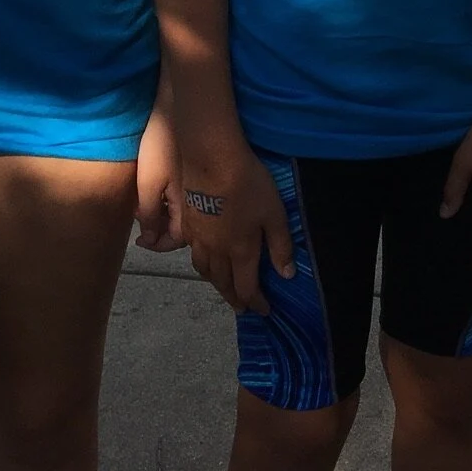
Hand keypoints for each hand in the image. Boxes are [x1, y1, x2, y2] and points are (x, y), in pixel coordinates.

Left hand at [134, 102, 183, 251]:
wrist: (177, 109)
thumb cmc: (161, 145)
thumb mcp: (149, 184)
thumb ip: (150, 214)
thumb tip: (149, 239)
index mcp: (187, 207)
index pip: (175, 239)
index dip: (157, 244)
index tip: (139, 240)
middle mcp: (198, 200)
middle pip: (181, 228)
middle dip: (159, 229)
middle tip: (140, 221)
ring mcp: (198, 186)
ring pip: (183, 213)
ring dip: (163, 215)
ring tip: (144, 207)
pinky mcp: (195, 172)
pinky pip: (185, 197)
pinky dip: (169, 200)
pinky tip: (157, 191)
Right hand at [180, 142, 292, 313]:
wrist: (211, 158)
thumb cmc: (248, 184)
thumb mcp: (274, 213)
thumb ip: (280, 246)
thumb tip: (285, 276)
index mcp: (240, 251)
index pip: (247, 287)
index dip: (256, 302)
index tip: (263, 311)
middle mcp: (216, 250)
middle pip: (223, 283)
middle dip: (234, 298)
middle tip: (242, 308)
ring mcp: (198, 237)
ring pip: (204, 270)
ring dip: (216, 283)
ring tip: (223, 286)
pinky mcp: (186, 222)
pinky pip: (193, 252)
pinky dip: (201, 263)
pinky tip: (204, 256)